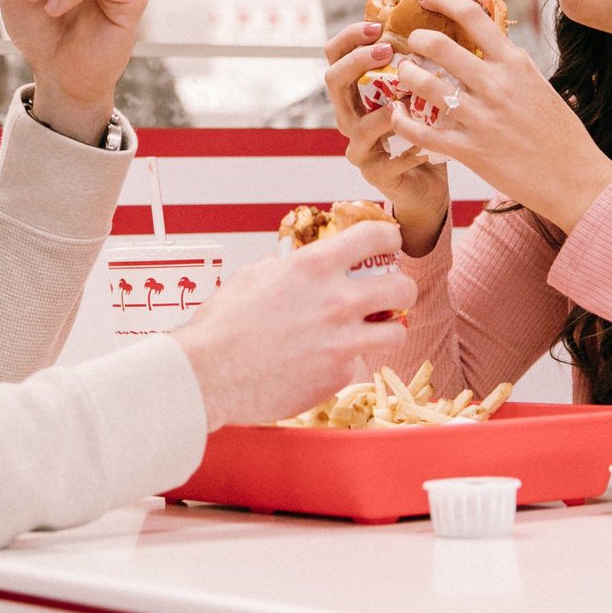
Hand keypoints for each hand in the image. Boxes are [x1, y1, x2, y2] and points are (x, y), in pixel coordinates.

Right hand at [171, 222, 418, 428]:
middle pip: (403, 286)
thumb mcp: (251, 278)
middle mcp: (336, 300)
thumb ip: (285, 267)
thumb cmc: (221, 326)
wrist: (208, 375)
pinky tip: (327, 362)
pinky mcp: (339, 375)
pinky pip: (362, 365)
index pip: (376, 237)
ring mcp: (342, 341)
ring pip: (397, 332)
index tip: (388, 247)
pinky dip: (350, 363)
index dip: (389, 239)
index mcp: (313, 266)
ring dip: (386, 330)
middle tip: (387, 295)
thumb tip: (292, 264)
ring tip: (370, 332)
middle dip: (399, 289)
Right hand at [321, 20, 450, 256]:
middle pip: (333, 81)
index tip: (377, 26)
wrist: (428, 184)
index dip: (350, 37)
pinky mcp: (376, 175)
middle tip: (387, 51)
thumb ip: (422, 61)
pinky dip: (407, 151)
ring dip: (382, 111)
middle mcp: (350, 116)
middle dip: (357, 62)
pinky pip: (386, 162)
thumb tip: (443, 16)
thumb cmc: (427, 130)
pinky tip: (426, 146)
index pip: (336, 55)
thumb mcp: (422, 91)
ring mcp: (360, 147)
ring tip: (407, 101)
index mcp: (358, 91)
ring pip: (356, 126)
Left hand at [387, 0, 611, 234]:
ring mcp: (482, 118)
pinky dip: (402, 120)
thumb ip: (510, 65)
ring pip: (424, 84)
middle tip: (411, 44)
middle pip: (439, 45)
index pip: (473, 16)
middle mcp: (496, 85)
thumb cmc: (561, 134)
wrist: (577, 179)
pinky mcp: (470, 151)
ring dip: (406, 75)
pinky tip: (398, 114)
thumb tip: (487, 43)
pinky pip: (422, 131)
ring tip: (404, 76)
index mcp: (515, 63)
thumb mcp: (538, 85)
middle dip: (416, 39)